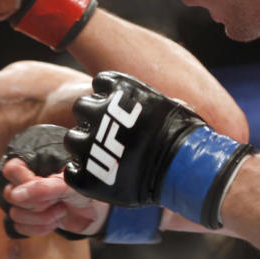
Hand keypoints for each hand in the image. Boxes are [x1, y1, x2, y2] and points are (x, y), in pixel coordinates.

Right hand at [0, 159, 108, 237]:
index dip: (23, 180)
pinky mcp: (30, 221)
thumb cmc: (83, 192)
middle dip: (36, 203)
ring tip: (61, 211)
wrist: (96, 213)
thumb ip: (44, 187)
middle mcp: (26, 185)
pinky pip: (19, 228)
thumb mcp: (69, 186)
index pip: (11, 169)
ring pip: (15, 214)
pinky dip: (38, 229)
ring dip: (40, 218)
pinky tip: (54, 223)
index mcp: (34, 168)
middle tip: (57, 200)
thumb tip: (17, 195)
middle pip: (10, 194)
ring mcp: (27, 203)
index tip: (42, 184)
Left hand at [63, 72, 252, 228]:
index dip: (108, 96)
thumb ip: (149, 102)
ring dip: (83, 144)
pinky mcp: (88, 174)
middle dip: (92, 118)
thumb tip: (151, 102)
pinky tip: (96, 175)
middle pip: (81, 107)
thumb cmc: (186, 138)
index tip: (117, 108)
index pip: (100, 83)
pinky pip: (71, 171)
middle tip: (107, 133)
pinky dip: (81, 173)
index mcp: (121, 91)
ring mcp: (92, 144)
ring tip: (101, 156)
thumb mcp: (171, 106)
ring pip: (71, 138)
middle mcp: (101, 112)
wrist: (187, 171)